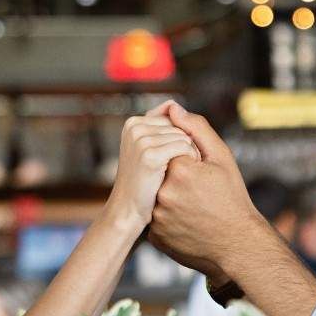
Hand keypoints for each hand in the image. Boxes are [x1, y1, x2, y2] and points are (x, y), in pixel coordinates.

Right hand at [104, 104, 199, 232]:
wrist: (127, 211)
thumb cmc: (142, 183)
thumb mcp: (148, 150)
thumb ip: (161, 127)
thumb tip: (174, 104)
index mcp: (133, 123)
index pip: (173, 117)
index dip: (179, 138)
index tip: (169, 159)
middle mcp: (135, 127)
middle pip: (180, 126)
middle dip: (185, 145)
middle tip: (173, 168)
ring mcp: (141, 140)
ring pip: (184, 137)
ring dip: (188, 155)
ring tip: (174, 173)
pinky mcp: (150, 155)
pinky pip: (184, 147)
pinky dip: (189, 161)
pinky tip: (179, 175)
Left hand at [147, 103, 266, 280]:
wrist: (238, 245)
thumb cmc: (233, 200)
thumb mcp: (222, 159)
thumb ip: (196, 130)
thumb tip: (173, 108)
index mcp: (180, 170)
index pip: (170, 150)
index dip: (188, 159)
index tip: (202, 175)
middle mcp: (163, 193)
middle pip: (161, 172)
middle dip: (177, 178)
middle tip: (199, 193)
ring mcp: (157, 217)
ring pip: (156, 194)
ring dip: (171, 196)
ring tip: (194, 208)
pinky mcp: (154, 235)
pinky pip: (155, 215)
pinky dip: (167, 216)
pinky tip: (187, 220)